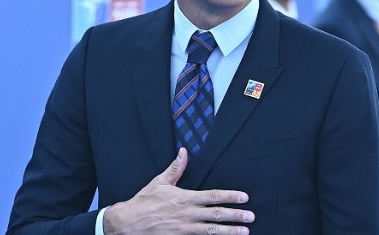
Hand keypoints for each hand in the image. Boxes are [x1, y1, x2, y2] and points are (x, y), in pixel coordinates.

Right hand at [104, 148, 254, 234]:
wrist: (127, 223)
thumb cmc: (144, 202)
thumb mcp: (159, 182)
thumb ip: (175, 168)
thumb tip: (184, 152)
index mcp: (185, 198)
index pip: (213, 196)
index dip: (231, 196)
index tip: (244, 197)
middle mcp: (187, 214)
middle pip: (216, 215)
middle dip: (236, 216)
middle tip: (251, 217)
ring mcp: (184, 229)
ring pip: (211, 231)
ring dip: (229, 231)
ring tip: (244, 232)